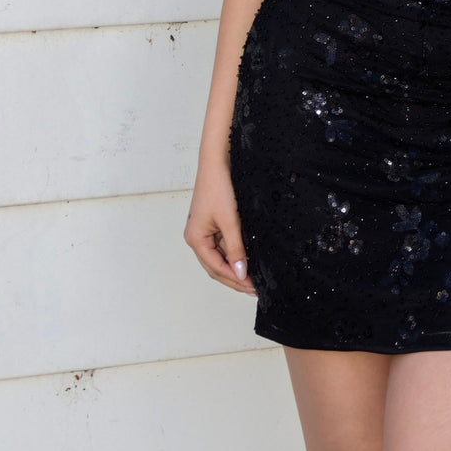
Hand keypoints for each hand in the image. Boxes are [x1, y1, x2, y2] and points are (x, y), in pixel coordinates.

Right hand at [184, 161, 257, 295]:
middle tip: (254, 288)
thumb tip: (241, 273)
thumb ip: (235, 248)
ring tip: (253, 278)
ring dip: (235, 268)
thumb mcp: (230, 221)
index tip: (251, 287)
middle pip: (216, 267)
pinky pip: (223, 245)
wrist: (217, 162)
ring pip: (220, 257)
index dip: (234, 279)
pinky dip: (235, 254)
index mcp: (195, 239)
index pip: (215, 268)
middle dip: (234, 278)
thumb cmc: (219, 187)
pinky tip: (248, 259)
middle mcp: (197, 238)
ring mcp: (205, 231)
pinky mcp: (213, 224)